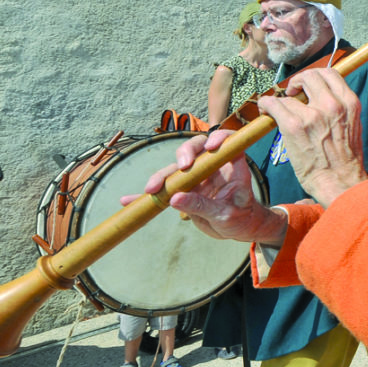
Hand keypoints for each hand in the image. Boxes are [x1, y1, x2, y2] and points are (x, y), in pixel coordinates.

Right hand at [120, 130, 284, 244]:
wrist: (235, 229)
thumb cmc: (240, 218)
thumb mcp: (225, 214)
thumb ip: (202, 206)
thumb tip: (175, 198)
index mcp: (230, 165)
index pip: (227, 141)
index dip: (220, 137)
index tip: (211, 147)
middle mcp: (211, 165)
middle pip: (195, 149)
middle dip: (184, 153)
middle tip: (182, 167)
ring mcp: (195, 176)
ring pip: (174, 169)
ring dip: (161, 176)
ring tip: (151, 190)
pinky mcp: (182, 189)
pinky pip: (163, 189)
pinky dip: (147, 195)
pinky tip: (127, 200)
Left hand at [258, 68, 367, 205]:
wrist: (340, 182)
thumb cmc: (345, 159)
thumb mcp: (352, 125)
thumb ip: (340, 108)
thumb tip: (321, 98)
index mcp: (349, 103)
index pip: (330, 73)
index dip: (315, 76)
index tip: (307, 86)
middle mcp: (332, 104)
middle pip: (310, 75)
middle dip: (298, 81)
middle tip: (292, 93)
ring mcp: (312, 114)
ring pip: (290, 93)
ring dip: (281, 98)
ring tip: (277, 108)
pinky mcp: (293, 126)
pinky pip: (274, 104)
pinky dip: (267, 104)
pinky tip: (266, 111)